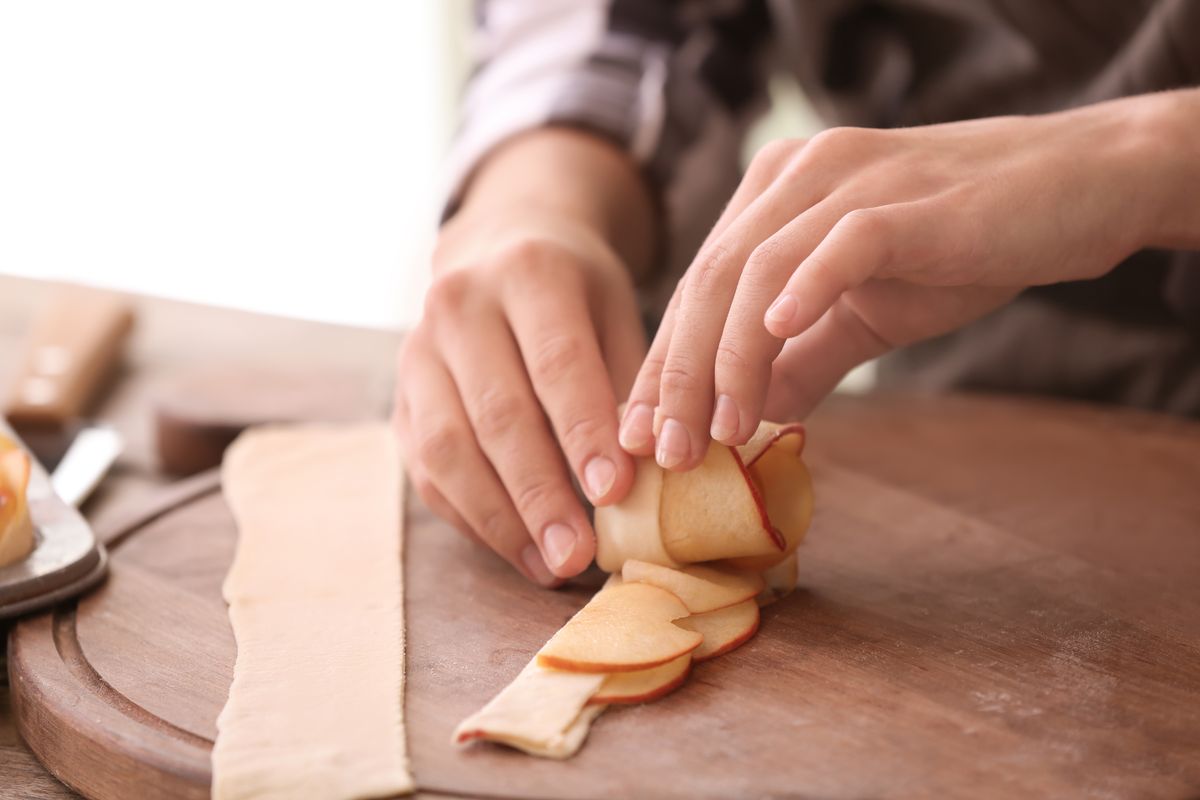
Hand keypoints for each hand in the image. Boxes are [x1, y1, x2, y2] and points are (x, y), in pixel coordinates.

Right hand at [394, 130, 652, 584]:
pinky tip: (517, 549)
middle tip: (579, 554)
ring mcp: (418, 351)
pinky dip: (471, 517)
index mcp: (528, 271)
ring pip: (448, 448)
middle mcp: (460, 304)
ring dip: (500, 517)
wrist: (499, 245)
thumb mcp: (618, 309)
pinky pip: (426, 468)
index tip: (615, 494)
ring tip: (550, 566)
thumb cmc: (577, 290)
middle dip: (540, 492)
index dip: (583, 433)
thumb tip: (655, 470)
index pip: (556, 362)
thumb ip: (631, 383)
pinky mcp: (401, 395)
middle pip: (498, 413)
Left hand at [620, 94, 1179, 467]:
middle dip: (680, 375)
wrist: (1074, 190)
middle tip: (666, 453)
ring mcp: (846, 180)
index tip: (640, 437)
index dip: (664, 364)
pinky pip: (840, 245)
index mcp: (772, 198)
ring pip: (756, 269)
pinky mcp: (905, 201)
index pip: (699, 289)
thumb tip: (753, 418)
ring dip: (731, 357)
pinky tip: (778, 339)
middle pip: (710, 282)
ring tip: (721, 432)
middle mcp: (793, 177)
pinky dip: (803, 292)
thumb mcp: (864, 314)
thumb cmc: (962, 248)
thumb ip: (804, 359)